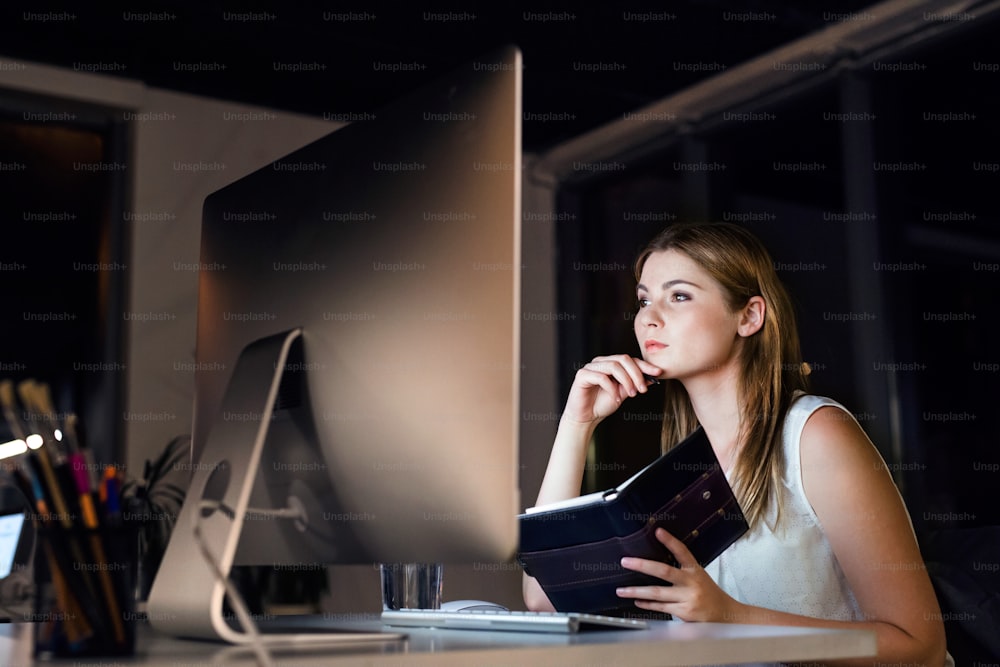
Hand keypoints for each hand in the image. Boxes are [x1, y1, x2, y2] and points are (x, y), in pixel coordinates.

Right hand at [562, 355, 662, 424]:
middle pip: (623, 359)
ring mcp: (591, 367)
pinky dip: (612, 389)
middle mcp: (601, 362)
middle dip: (636, 374)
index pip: (630, 359)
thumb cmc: (602, 404)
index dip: (644, 365)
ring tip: (631, 394)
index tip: (658, 373)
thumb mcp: (624, 393)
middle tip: (642, 389)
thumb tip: (653, 377)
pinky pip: (601, 377)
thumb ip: (635, 383)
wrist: (585, 417)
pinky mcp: (582, 375)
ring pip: (614, 366)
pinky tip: (615, 399)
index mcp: (610, 363)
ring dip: (626, 381)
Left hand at [616, 528, 739, 622]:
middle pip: (664, 571)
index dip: (670, 541)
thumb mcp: (699, 577)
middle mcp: (691, 582)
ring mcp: (688, 598)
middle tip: (625, 561)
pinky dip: (648, 604)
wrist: (726, 615)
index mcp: (695, 570)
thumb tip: (655, 566)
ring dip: (636, 591)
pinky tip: (637, 602)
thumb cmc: (709, 595)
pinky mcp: (684, 613)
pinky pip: (661, 607)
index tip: (658, 531)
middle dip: (642, 565)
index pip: (682, 552)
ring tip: (621, 590)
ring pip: (657, 593)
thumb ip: (682, 571)